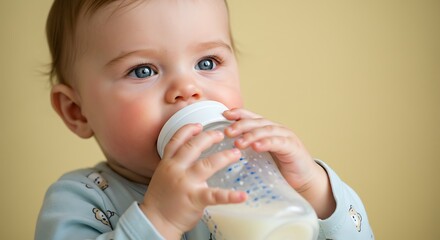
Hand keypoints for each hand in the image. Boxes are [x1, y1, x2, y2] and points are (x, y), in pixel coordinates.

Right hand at [140, 123, 245, 238]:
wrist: (155, 221)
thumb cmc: (162, 199)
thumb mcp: (163, 175)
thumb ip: (176, 164)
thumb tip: (192, 155)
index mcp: (167, 163)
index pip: (176, 140)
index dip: (188, 130)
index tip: (199, 125)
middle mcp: (176, 169)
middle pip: (193, 147)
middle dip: (208, 137)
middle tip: (222, 134)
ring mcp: (185, 183)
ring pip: (207, 164)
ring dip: (224, 157)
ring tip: (236, 153)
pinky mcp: (195, 199)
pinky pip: (215, 195)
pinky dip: (230, 196)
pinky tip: (242, 195)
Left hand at [223, 108, 335, 218]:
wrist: (303, 181)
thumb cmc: (279, 168)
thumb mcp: (259, 157)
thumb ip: (248, 149)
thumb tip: (223, 150)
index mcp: (266, 129)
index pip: (251, 117)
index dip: (238, 114)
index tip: (224, 114)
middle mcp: (276, 129)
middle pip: (256, 122)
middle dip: (241, 125)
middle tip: (227, 132)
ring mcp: (286, 137)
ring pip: (266, 131)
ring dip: (251, 135)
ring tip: (239, 142)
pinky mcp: (293, 147)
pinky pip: (278, 143)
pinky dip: (267, 143)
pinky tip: (256, 146)